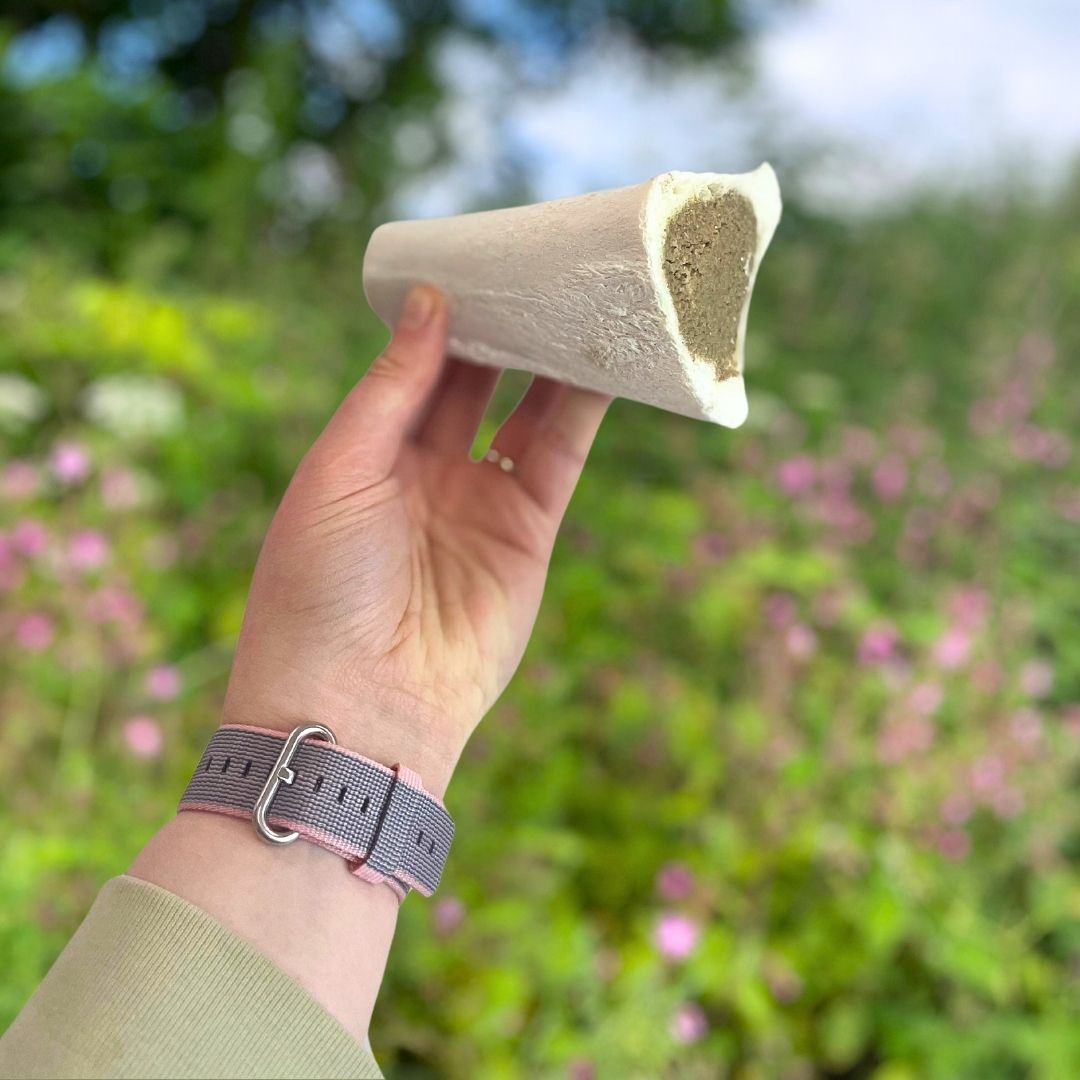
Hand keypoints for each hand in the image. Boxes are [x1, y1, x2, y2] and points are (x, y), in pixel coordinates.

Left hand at [222, 285, 609, 793]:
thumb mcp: (340, 470)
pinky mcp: (528, 535)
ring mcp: (480, 504)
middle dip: (506, 330)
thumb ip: (392, 388)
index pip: (415, 369)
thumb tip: (429, 304)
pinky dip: (585, 409)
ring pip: (528, 413)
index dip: (445, 318)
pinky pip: (560, 457)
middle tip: (538, 270)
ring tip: (580, 300)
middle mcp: (427, 474)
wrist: (358, 705)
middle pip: (478, 384)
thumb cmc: (318, 587)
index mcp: (368, 455)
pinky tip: (604, 361)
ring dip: (553, 361)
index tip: (476, 263)